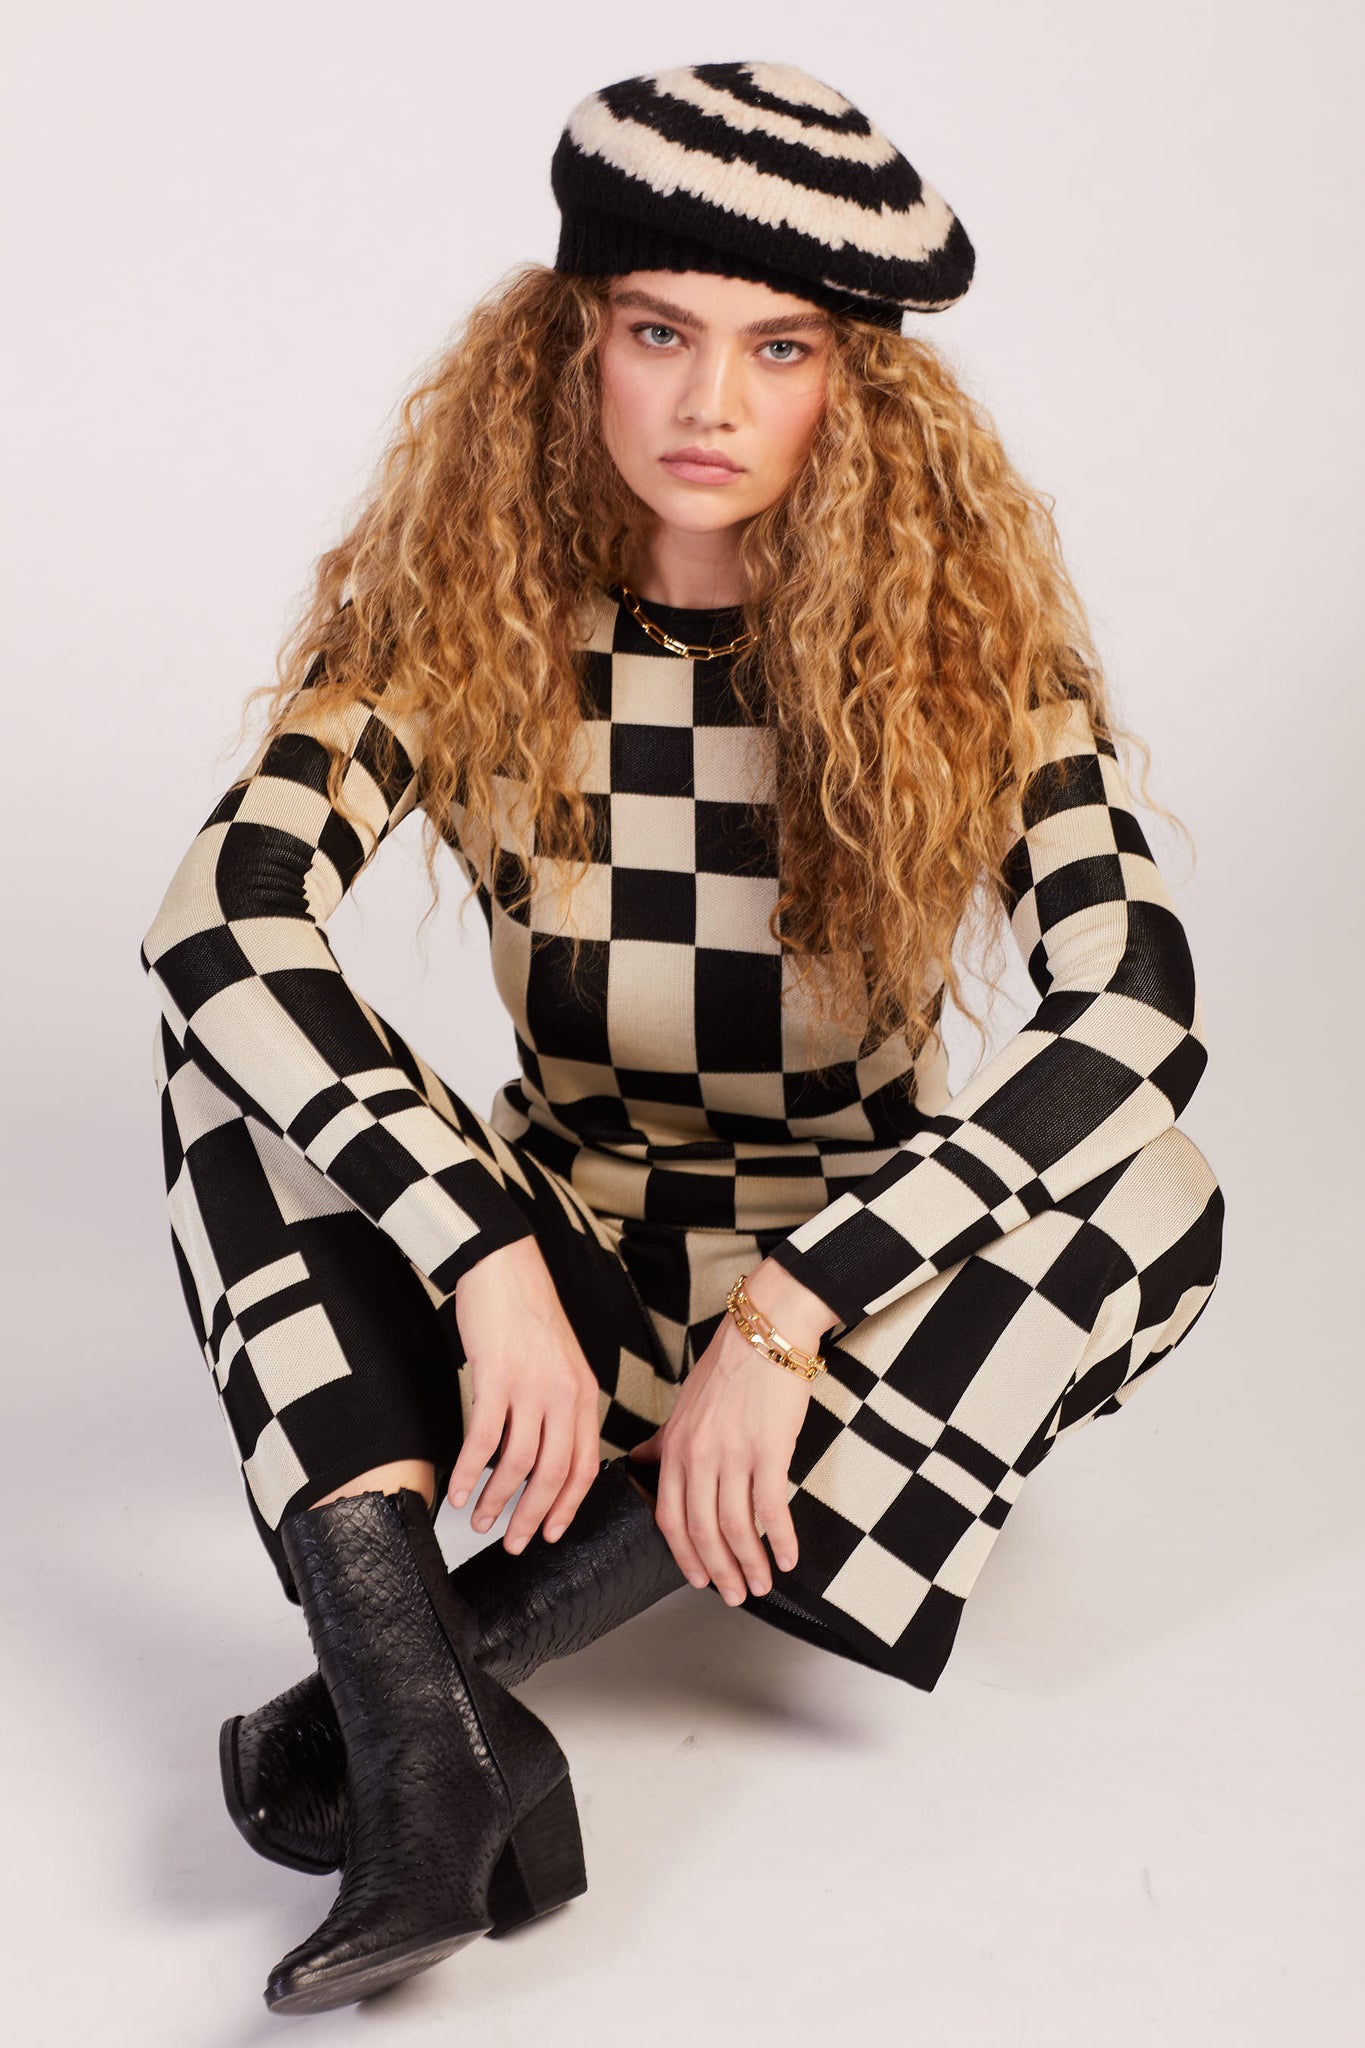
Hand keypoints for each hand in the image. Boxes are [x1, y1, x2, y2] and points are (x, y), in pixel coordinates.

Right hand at [447, 1235, 602, 1553]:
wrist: (504, 1266)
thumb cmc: (526, 1312)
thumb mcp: (560, 1362)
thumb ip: (559, 1406)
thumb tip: (542, 1456)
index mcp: (584, 1393)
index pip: (585, 1465)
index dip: (567, 1506)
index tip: (552, 1533)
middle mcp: (564, 1394)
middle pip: (555, 1473)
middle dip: (533, 1517)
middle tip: (515, 1544)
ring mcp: (531, 1387)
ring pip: (518, 1463)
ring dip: (496, 1500)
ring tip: (479, 1519)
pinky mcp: (497, 1377)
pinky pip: (482, 1440)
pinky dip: (467, 1472)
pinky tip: (456, 1489)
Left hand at [628, 1260, 834, 1605]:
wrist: (764, 1332)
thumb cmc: (727, 1367)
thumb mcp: (683, 1406)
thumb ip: (663, 1441)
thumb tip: (640, 1460)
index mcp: (675, 1447)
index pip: (670, 1517)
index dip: (683, 1555)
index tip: (697, 1578)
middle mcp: (699, 1456)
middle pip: (702, 1531)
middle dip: (718, 1571)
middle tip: (732, 1594)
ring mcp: (733, 1454)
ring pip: (735, 1527)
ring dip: (749, 1564)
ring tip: (761, 1584)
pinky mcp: (769, 1450)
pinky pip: (771, 1508)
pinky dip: (779, 1540)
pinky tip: (787, 1557)